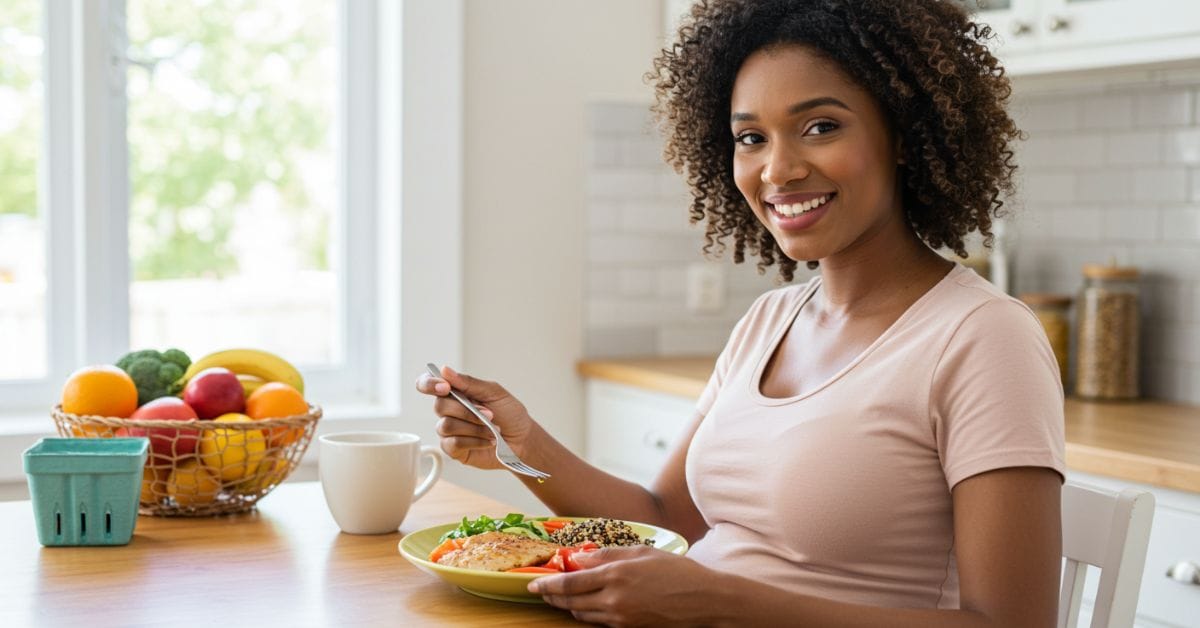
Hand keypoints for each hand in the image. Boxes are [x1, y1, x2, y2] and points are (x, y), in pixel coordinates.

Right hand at [414, 365, 537, 470]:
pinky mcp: (453, 449)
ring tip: (492, 429)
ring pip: (447, 426)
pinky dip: (474, 441)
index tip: (445, 387)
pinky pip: (453, 443)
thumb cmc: (509, 414)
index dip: (429, 384)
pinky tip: (488, 441)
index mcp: (456, 392)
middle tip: (489, 414)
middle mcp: (449, 410)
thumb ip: (469, 383)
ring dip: (474, 427)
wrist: (522, 440)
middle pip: (439, 406)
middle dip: (467, 411)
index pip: (428, 383)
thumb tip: (444, 370)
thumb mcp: (494, 392)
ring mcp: (449, 431)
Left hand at [529, 545, 723, 626]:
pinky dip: (587, 614)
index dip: (548, 584)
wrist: (705, 602)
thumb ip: (610, 554)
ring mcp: (621, 618)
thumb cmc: (679, 573)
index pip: (570, 582)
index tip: (533, 583)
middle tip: (541, 591)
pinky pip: (599, 623)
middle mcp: (614, 600)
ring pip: (582, 615)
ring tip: (561, 598)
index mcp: (616, 575)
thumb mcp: (644, 552)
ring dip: (568, 607)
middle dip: (552, 597)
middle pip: (571, 602)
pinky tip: (586, 606)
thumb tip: (581, 557)